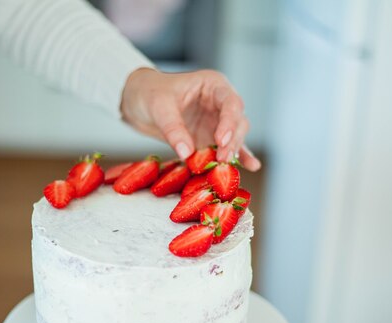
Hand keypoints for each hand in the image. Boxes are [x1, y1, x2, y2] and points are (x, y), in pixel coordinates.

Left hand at [120, 68, 260, 171]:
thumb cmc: (150, 93)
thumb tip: (188, 153)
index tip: (221, 140)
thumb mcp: (159, 107)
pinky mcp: (211, 138)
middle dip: (232, 141)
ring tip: (224, 168)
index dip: (229, 122)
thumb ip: (174, 129)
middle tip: (221, 159)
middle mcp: (221, 103)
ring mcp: (218, 121)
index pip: (231, 103)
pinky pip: (228, 148)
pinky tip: (251, 167)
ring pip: (235, 137)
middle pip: (238, 122)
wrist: (139, 102)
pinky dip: (238, 157)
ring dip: (231, 152)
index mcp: (213, 85)